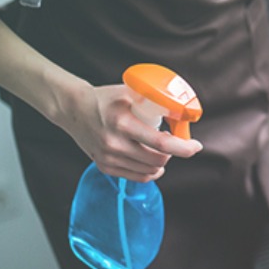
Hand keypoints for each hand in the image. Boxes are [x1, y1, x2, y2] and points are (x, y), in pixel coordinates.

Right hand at [54, 83, 201, 181]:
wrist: (73, 109)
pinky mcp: (105, 166)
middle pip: (158, 160)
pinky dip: (150, 171)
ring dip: (162, 162)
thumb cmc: (104, 99)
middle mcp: (114, 144)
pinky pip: (137, 177)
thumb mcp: (130, 92)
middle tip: (175, 142)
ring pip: (150, 171)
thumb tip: (181, 110)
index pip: (161, 143)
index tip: (195, 146)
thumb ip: (154, 99)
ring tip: (161, 148)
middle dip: (174, 153)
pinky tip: (152, 161)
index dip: (183, 147)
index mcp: (123, 123)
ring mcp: (109, 158)